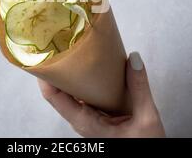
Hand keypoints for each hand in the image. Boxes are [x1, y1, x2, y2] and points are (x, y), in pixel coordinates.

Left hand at [38, 52, 164, 137]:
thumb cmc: (144, 146)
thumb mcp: (146, 118)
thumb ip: (139, 88)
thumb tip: (134, 58)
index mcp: (85, 122)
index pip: (53, 97)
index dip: (45, 75)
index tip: (46, 54)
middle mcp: (81, 120)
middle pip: (59, 91)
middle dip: (58, 68)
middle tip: (62, 44)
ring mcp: (87, 118)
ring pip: (71, 92)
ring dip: (71, 73)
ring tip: (75, 49)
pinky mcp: (96, 116)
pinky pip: (84, 94)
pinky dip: (85, 79)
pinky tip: (93, 66)